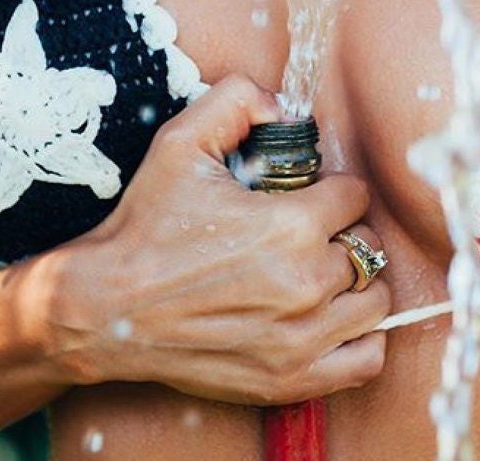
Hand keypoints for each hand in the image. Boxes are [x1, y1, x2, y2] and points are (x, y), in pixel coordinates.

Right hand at [45, 74, 390, 404]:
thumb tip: (284, 107)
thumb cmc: (145, 226)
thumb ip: (237, 100)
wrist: (105, 308)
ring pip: (374, 299)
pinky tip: (331, 318)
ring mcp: (302, 338)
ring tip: (320, 272)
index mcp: (290, 225)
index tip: (310, 195)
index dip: (333, 189)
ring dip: (354, 281)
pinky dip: (359, 336)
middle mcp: (306, 283)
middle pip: (367, 246)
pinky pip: (366, 358)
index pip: (356, 196)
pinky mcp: (291, 379)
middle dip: (343, 232)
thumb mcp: (180, 141)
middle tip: (310, 233)